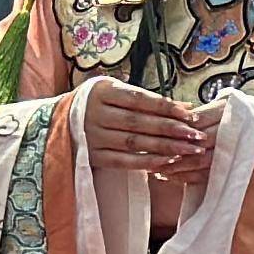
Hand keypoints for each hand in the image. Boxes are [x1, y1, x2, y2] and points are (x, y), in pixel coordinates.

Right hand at [89, 82, 217, 191]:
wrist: (56, 124)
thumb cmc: (95, 104)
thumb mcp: (111, 91)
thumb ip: (143, 98)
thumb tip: (184, 106)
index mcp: (101, 91)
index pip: (139, 99)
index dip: (166, 107)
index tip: (190, 113)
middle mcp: (95, 114)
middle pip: (140, 122)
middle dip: (172, 129)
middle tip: (197, 135)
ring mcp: (93, 137)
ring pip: (135, 143)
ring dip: (166, 147)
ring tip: (190, 150)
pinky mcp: (93, 157)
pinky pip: (125, 161)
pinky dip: (148, 162)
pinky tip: (168, 162)